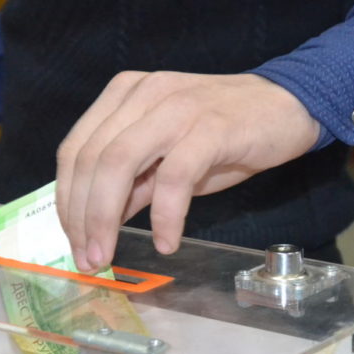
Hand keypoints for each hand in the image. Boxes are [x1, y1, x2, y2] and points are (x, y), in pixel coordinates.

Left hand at [55, 71, 320, 270]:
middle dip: (82, 217)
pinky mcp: (210, 127)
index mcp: (123, 96)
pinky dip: (165, 216)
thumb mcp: (164, 158)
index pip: (75, 150)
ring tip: (108, 255)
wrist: (286, 107)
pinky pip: (174, 178)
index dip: (66, 201)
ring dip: (106, 218)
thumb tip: (96, 225)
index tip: (73, 241)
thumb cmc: (222, 135)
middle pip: (91, 160)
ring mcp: (175, 107)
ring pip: (119, 164)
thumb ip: (130, 185)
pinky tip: (166, 242)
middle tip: (88, 258)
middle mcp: (143, 95)